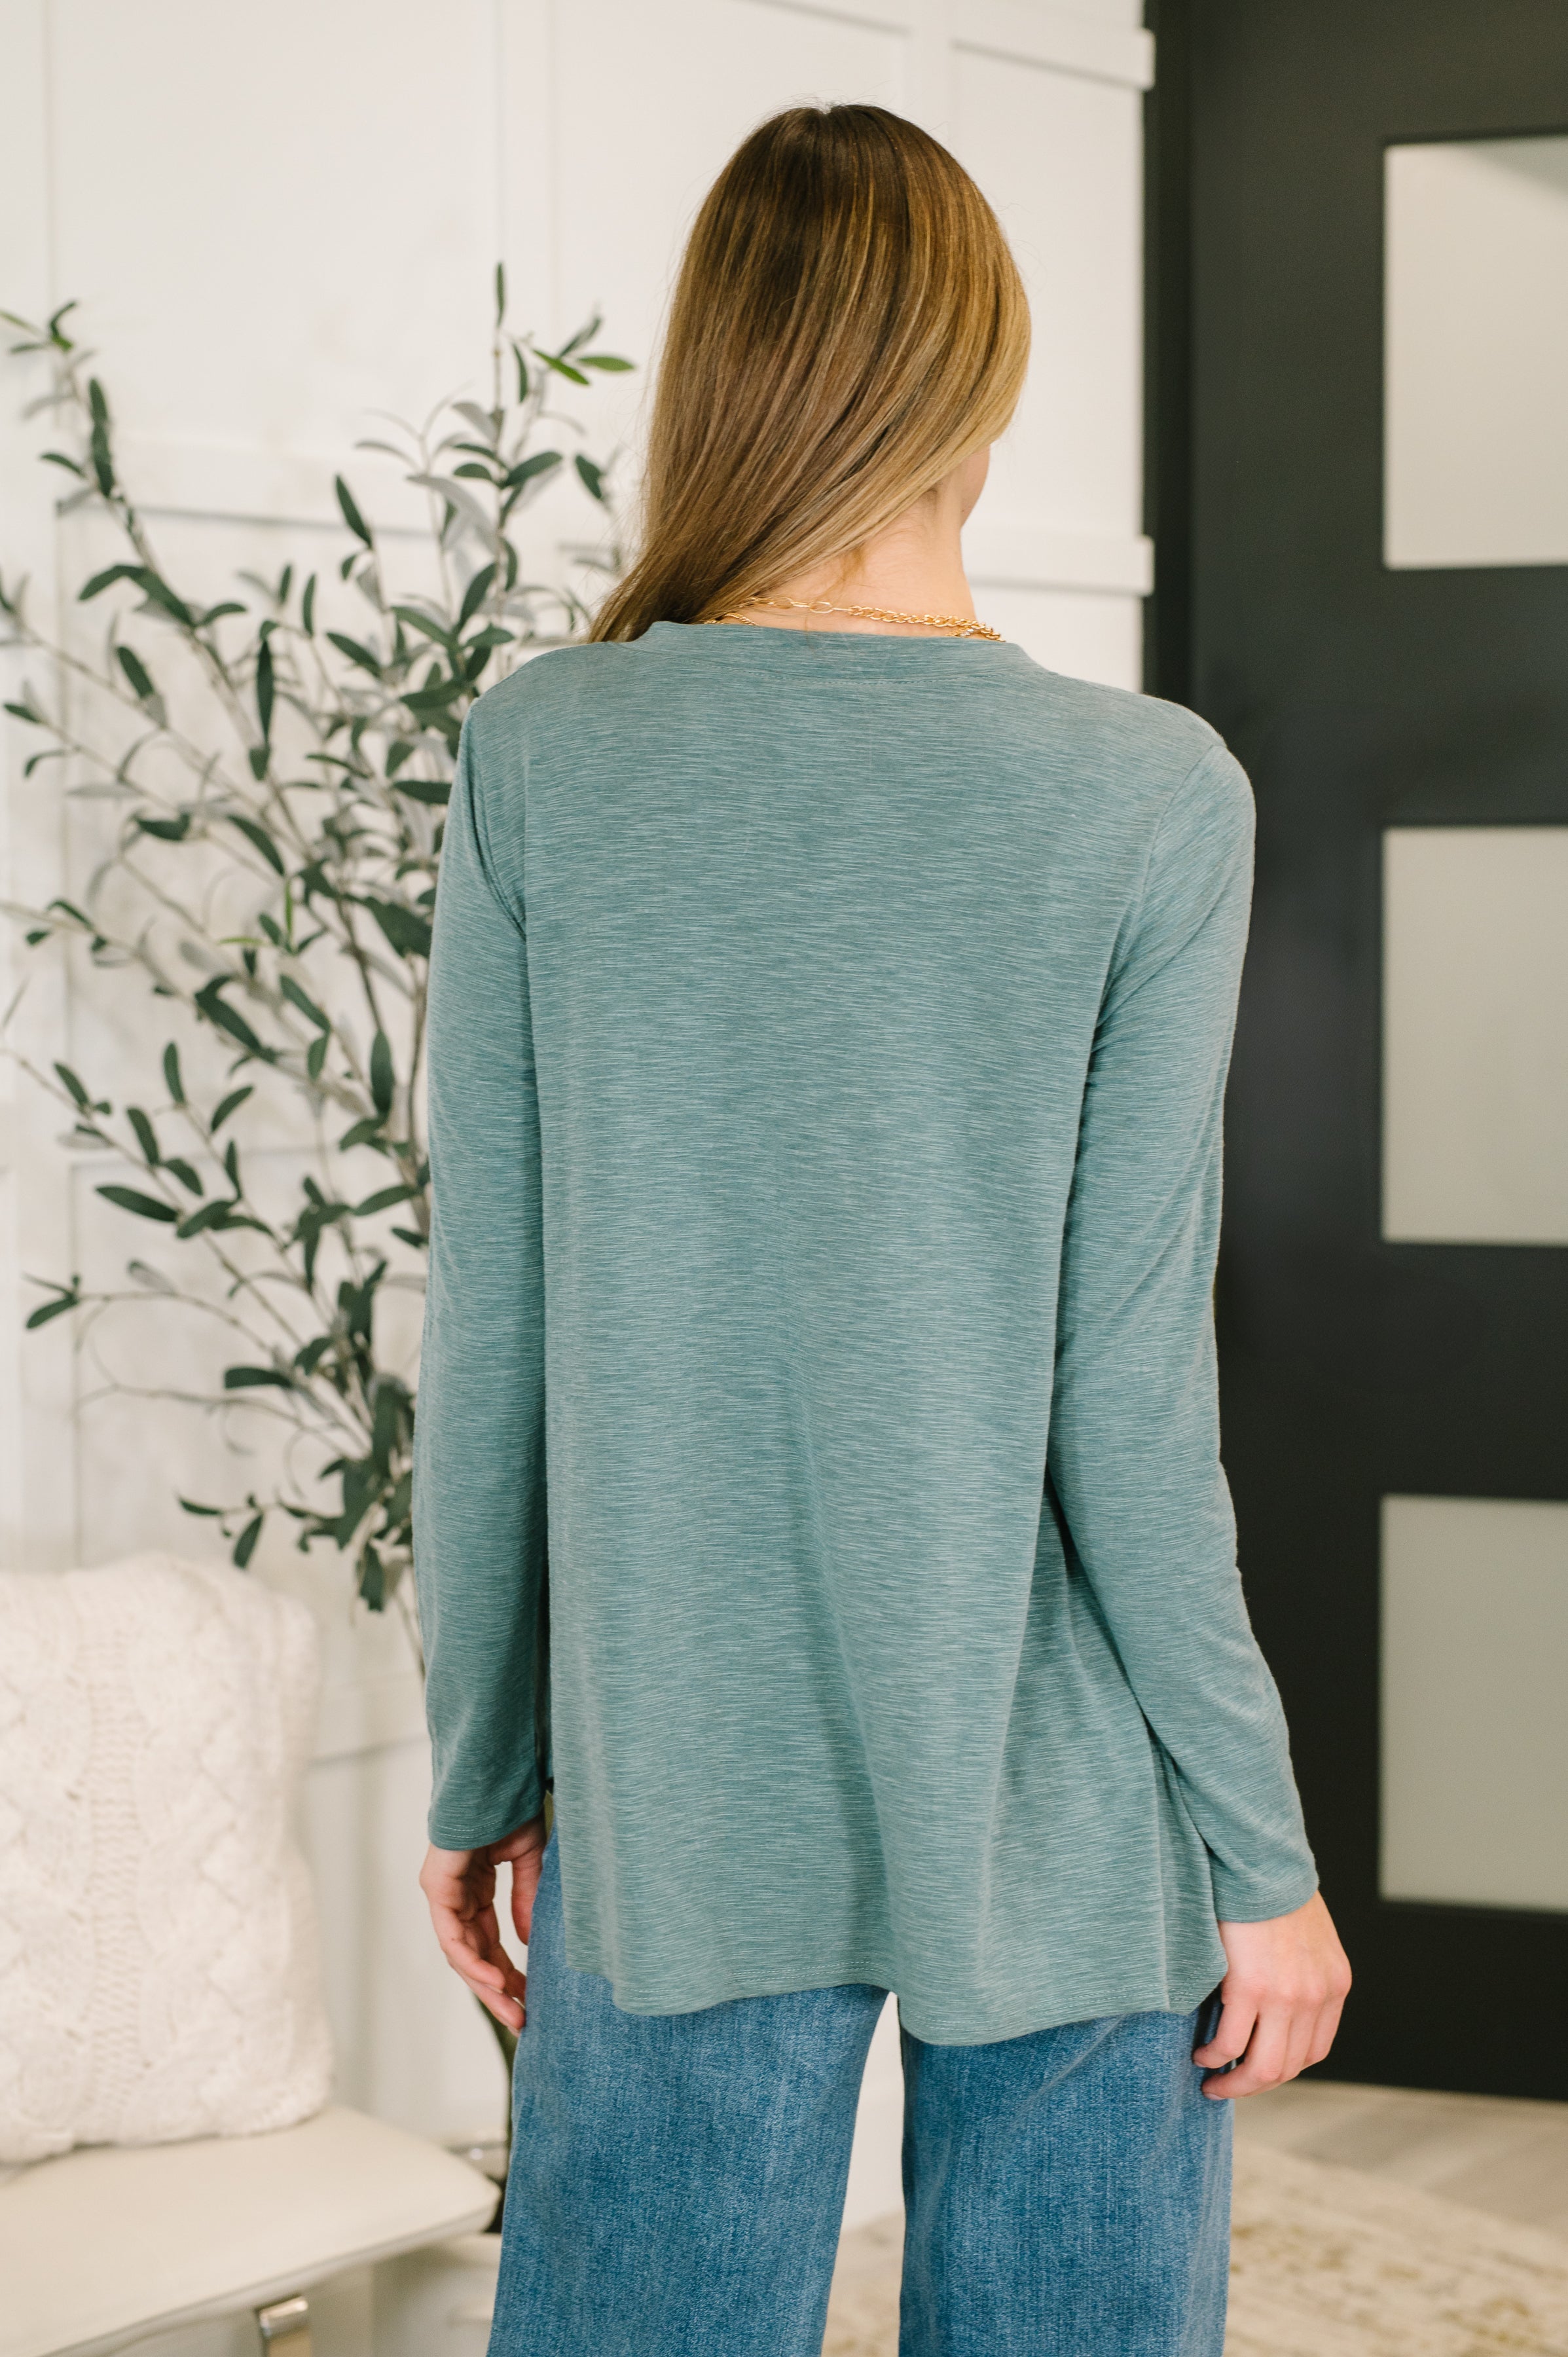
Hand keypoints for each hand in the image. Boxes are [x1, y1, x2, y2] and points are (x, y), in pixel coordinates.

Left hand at [419, 1814, 548, 2033]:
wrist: (494, 1774)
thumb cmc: (509, 1807)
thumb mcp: (526, 1860)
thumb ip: (526, 1899)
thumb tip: (528, 1943)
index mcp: (475, 1891)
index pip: (488, 1944)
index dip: (509, 1973)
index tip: (531, 1998)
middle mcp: (455, 1897)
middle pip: (473, 1957)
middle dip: (498, 1991)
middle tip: (522, 2020)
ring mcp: (443, 1894)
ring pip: (461, 1953)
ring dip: (487, 1986)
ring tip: (513, 2010)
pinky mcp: (437, 1887)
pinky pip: (453, 1935)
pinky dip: (474, 1961)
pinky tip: (497, 1980)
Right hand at [1193, 1889, 1350, 2097]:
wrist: (1260, 1856)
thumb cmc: (1272, 1888)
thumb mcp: (1307, 1937)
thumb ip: (1301, 1972)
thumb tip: (1274, 2002)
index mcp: (1333, 1986)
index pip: (1312, 2051)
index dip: (1281, 2068)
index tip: (1254, 2069)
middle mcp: (1316, 1998)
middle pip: (1287, 2067)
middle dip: (1254, 2085)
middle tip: (1226, 2086)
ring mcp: (1286, 1997)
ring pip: (1262, 2066)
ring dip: (1234, 2082)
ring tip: (1211, 2080)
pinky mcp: (1251, 1988)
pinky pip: (1230, 2043)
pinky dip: (1213, 2056)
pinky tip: (1201, 2054)